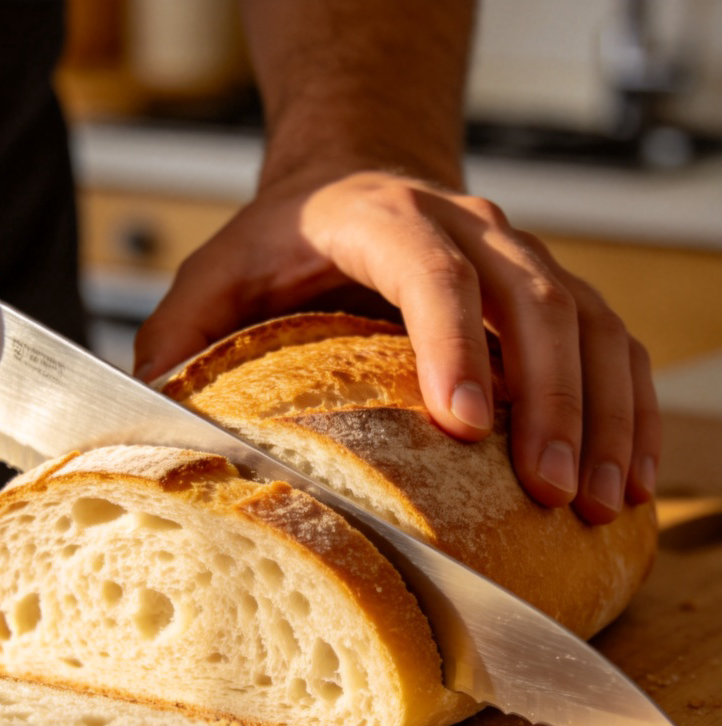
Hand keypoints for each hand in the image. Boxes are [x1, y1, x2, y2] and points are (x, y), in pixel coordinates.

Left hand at [134, 168, 659, 524]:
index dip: (457, 342)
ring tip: (600, 497)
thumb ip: (178, 337)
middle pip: (533, 300)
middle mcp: (467, 226)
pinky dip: (628, 405)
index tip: (469, 425)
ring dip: (603, 412)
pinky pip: (612, 340)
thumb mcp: (216, 275)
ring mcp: (520, 256)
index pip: (433, 271)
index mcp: (380, 218)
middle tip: (548, 489)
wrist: (356, 177)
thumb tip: (147, 422)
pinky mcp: (551, 289)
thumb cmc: (285, 239)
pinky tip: (628, 469)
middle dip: (549, 400)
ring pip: (589, 323)